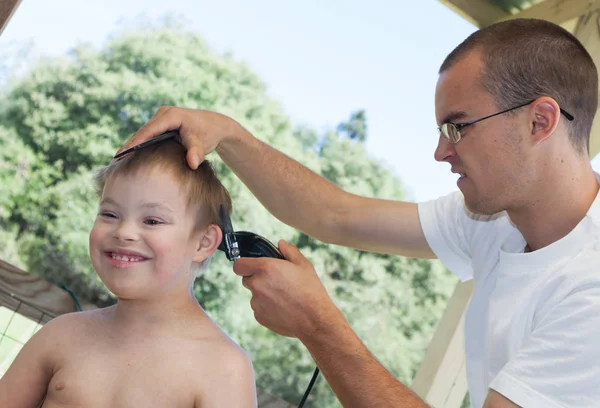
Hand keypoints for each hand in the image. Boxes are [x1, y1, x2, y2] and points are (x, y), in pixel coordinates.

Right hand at [115, 106, 246, 168]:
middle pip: (143, 132)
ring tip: (118, 160)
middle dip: (130, 145)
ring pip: (144, 133)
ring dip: (133, 145)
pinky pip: (149, 135)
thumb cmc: (209, 134)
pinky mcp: (162, 123)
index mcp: (171, 115)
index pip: (149, 130)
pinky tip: (130, 157)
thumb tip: (193, 164)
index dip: (136, 142)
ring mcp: (162, 118)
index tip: (123, 153)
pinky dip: (140, 144)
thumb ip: (196, 153)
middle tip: (115, 160)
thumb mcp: (203, 143)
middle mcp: (164, 114)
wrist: (216, 126)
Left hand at [234, 240, 337, 338]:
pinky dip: (267, 307)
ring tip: (284, 297)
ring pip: (254, 295)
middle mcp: (257, 285)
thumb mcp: (303, 265)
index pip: (239, 265)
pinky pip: (259, 308)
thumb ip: (289, 251)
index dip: (244, 265)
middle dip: (257, 278)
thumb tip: (280, 244)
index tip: (252, 266)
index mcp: (265, 268)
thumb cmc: (310, 290)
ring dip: (263, 294)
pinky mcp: (259, 317)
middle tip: (275, 281)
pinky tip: (283, 308)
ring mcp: (256, 302)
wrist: (314, 319)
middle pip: (246, 279)